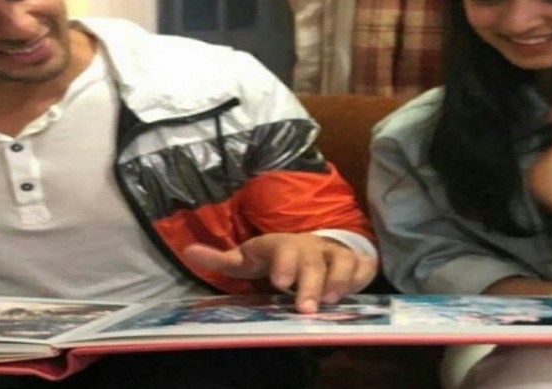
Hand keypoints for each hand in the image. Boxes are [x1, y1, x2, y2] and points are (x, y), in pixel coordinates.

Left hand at [182, 233, 377, 312]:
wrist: (314, 243)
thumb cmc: (276, 258)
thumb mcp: (249, 257)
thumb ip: (222, 259)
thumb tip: (188, 251)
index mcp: (284, 245)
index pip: (284, 249)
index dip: (283, 264)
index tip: (279, 283)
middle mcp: (312, 247)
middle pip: (314, 262)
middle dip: (311, 283)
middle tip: (306, 308)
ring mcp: (335, 254)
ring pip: (343, 262)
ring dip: (339, 280)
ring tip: (331, 302)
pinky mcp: (355, 262)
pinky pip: (363, 267)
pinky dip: (362, 277)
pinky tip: (357, 290)